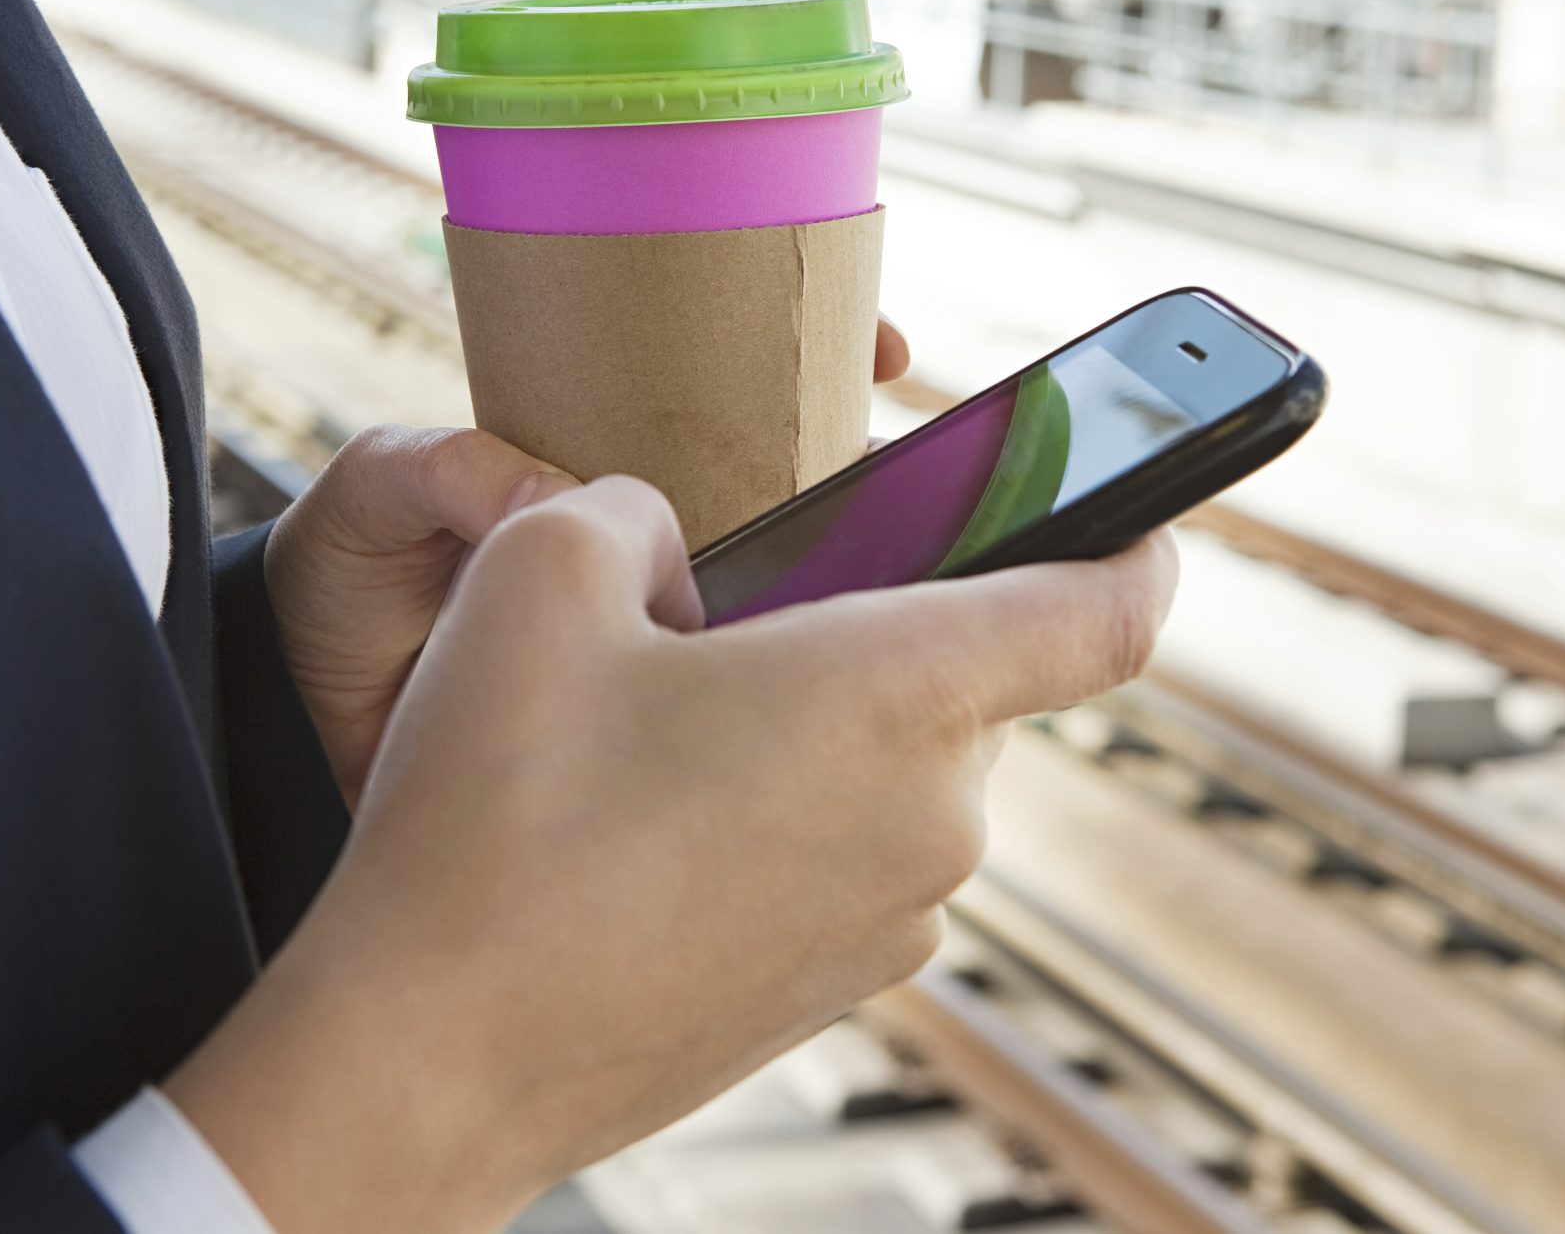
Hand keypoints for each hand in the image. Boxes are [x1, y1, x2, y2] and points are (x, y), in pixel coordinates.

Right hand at [171, 477, 1177, 1233]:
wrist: (427, 1056)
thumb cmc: (491, 810)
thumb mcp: (540, 566)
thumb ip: (639, 513)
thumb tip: (669, 550)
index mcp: (903, 695)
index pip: (1108, 608)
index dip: (1137, 537)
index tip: (1133, 508)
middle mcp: (934, 819)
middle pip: (966, 683)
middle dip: (875, 632)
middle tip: (741, 617)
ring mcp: (892, 924)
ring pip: (895, 776)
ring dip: (815, 732)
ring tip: (658, 737)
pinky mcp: (833, 993)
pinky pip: (843, 862)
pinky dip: (782, 823)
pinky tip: (647, 830)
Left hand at [264, 317, 913, 798]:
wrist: (301, 714)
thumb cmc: (346, 573)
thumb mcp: (380, 487)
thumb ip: (450, 469)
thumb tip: (548, 492)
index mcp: (598, 453)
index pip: (728, 379)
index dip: (819, 346)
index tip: (889, 350)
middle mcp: (650, 529)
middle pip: (792, 474)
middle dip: (863, 456)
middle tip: (915, 460)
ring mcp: (663, 617)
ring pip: (788, 580)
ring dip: (848, 571)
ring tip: (898, 564)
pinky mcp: (657, 708)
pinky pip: (745, 679)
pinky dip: (795, 675)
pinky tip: (835, 681)